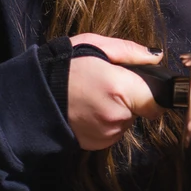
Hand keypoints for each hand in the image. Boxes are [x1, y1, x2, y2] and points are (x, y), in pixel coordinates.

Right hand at [66, 34, 160, 150]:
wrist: (31, 95)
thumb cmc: (62, 66)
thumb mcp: (95, 45)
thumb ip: (130, 51)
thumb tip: (156, 56)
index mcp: (120, 89)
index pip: (158, 101)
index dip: (153, 93)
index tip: (141, 86)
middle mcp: (117, 116)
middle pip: (141, 110)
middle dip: (131, 99)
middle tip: (106, 85)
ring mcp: (107, 134)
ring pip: (126, 122)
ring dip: (117, 111)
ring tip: (93, 97)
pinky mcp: (96, 145)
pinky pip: (112, 133)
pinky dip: (105, 123)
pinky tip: (88, 110)